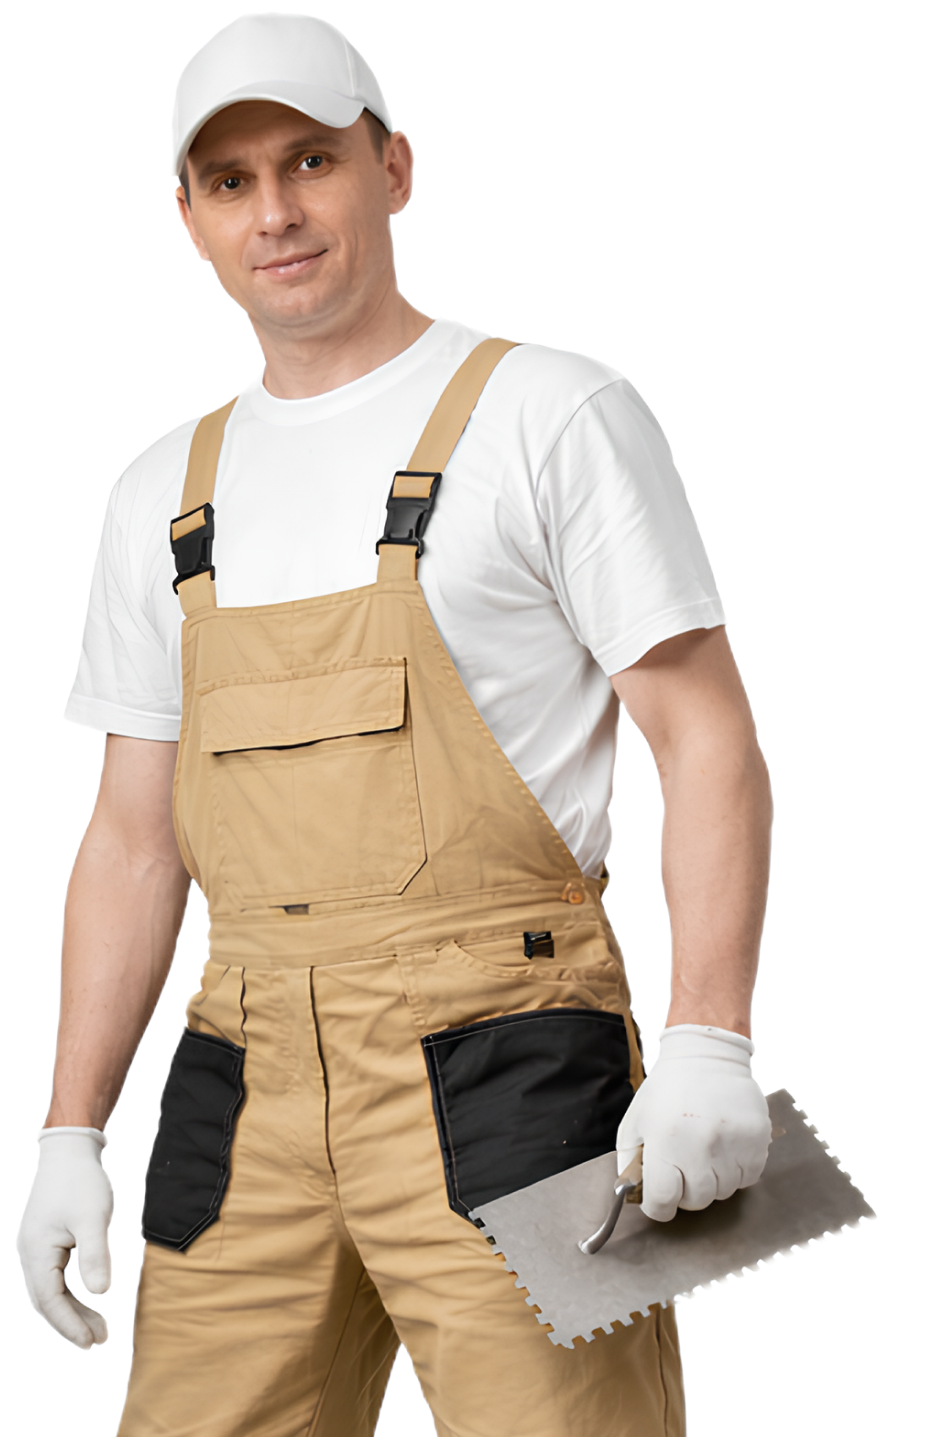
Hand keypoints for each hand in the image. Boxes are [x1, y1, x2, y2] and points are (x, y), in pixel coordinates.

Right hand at [14, 1128, 113, 1348]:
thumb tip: (100, 1292)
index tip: (91, 1342)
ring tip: (98, 1327)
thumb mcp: (93, 1217)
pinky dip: (70, 1293)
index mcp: (37, 1251)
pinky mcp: (46, 1241)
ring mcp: (37, 1247)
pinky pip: (54, 1277)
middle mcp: (31, 1253)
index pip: (49, 1300)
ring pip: (51, 1290)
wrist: (69, 1150)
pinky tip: (88, 1298)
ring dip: (72, 1310)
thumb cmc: (81, 1181)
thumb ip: (94, 1254)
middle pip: (47, 1300)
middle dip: (71, 1323)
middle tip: (99, 1340)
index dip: (69, 1324)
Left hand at [616, 1024, 770, 1221]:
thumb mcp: (635, 1121)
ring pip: (724, 1192)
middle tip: (683, 1168)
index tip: (661, 1201)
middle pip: (696, 1201)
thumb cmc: (667, 1089)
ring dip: (712, 1180)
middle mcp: (700, 1145)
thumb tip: (632, 1194)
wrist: (705, 1054)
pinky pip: (748, 1178)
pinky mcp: (756, 1139)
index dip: (659, 1207)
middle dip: (686, 1191)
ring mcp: (732, 1143)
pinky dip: (736, 1171)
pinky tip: (725, 1148)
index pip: (663, 1201)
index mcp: (665, 1141)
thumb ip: (630, 1161)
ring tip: (704, 1152)